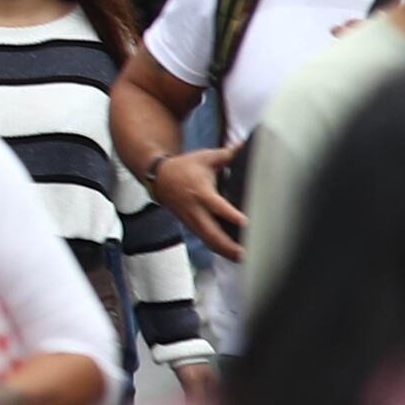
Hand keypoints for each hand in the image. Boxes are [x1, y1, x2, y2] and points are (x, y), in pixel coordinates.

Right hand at [145, 147, 243, 262]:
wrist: (158, 178)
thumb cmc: (183, 167)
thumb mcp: (205, 157)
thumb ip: (226, 154)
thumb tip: (244, 145)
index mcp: (201, 192)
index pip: (217, 207)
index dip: (231, 216)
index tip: (246, 224)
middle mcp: (196, 210)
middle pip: (212, 233)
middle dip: (228, 246)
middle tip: (245, 253)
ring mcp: (192, 221)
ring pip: (208, 241)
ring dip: (225, 252)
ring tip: (242, 259)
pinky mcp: (190, 226)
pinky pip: (205, 241)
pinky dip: (218, 249)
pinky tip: (231, 254)